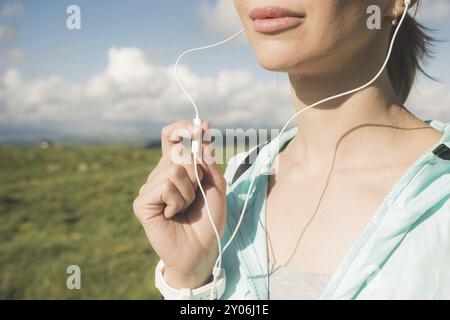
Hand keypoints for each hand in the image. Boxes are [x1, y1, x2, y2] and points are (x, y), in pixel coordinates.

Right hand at [133, 120, 226, 288]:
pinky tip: (173, 215)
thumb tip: (204, 134)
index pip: (171, 138)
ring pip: (173, 170)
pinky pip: (165, 186)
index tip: (202, 126)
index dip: (183, 128)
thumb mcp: (216, 186)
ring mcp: (149, 188)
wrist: (203, 248)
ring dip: (188, 192)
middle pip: (179, 154)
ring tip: (184, 209)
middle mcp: (160, 175)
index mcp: (175, 168)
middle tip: (195, 197)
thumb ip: (208, 162)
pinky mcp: (142, 202)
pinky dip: (177, 201)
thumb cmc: (209, 219)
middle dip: (196, 175)